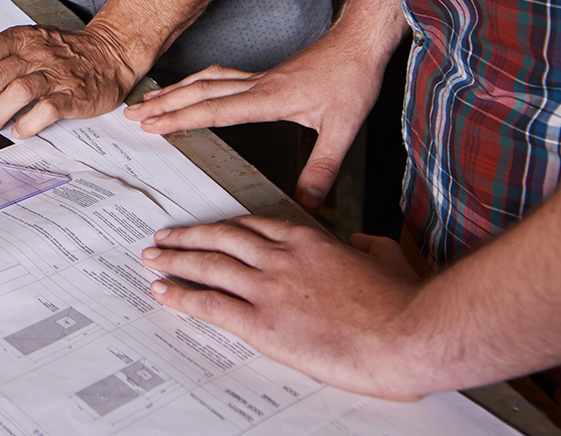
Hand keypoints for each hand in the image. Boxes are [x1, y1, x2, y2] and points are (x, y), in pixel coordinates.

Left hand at [0, 23, 137, 138]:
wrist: (111, 53)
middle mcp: (38, 54)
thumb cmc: (68, 52)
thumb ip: (3, 54)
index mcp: (25, 39)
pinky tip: (19, 130)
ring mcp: (57, 75)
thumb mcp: (33, 40)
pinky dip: (28, 123)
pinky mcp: (74, 96)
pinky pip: (46, 110)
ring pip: (17, 93)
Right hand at [123, 27, 387, 207]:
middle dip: (163, 104)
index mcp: (269, 98)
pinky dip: (196, 81)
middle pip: (199, 91)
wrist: (359, 43)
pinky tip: (192, 85)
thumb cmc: (352, 78)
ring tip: (148, 100)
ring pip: (206, 80)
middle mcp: (257, 84)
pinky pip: (219, 76)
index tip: (151, 124)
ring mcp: (259, 76)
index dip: (179, 118)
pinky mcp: (266, 74)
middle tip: (131, 114)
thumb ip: (323, 168)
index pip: (214, 109)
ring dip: (175, 91)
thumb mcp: (343, 129)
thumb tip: (309, 203)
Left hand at [143, 218, 430, 400]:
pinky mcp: (264, 324)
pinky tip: (163, 293)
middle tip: (164, 237)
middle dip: (188, 236)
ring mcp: (269, 289)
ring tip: (153, 258)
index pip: (254, 226)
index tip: (209, 229)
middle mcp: (281, 258)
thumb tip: (361, 244)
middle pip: (221, 239)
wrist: (407, 334)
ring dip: (175, 260)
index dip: (224, 227)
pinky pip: (210, 305)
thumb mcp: (388, 258)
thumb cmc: (403, 304)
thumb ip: (368, 247)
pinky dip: (181, 296)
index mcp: (309, 241)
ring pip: (209, 266)